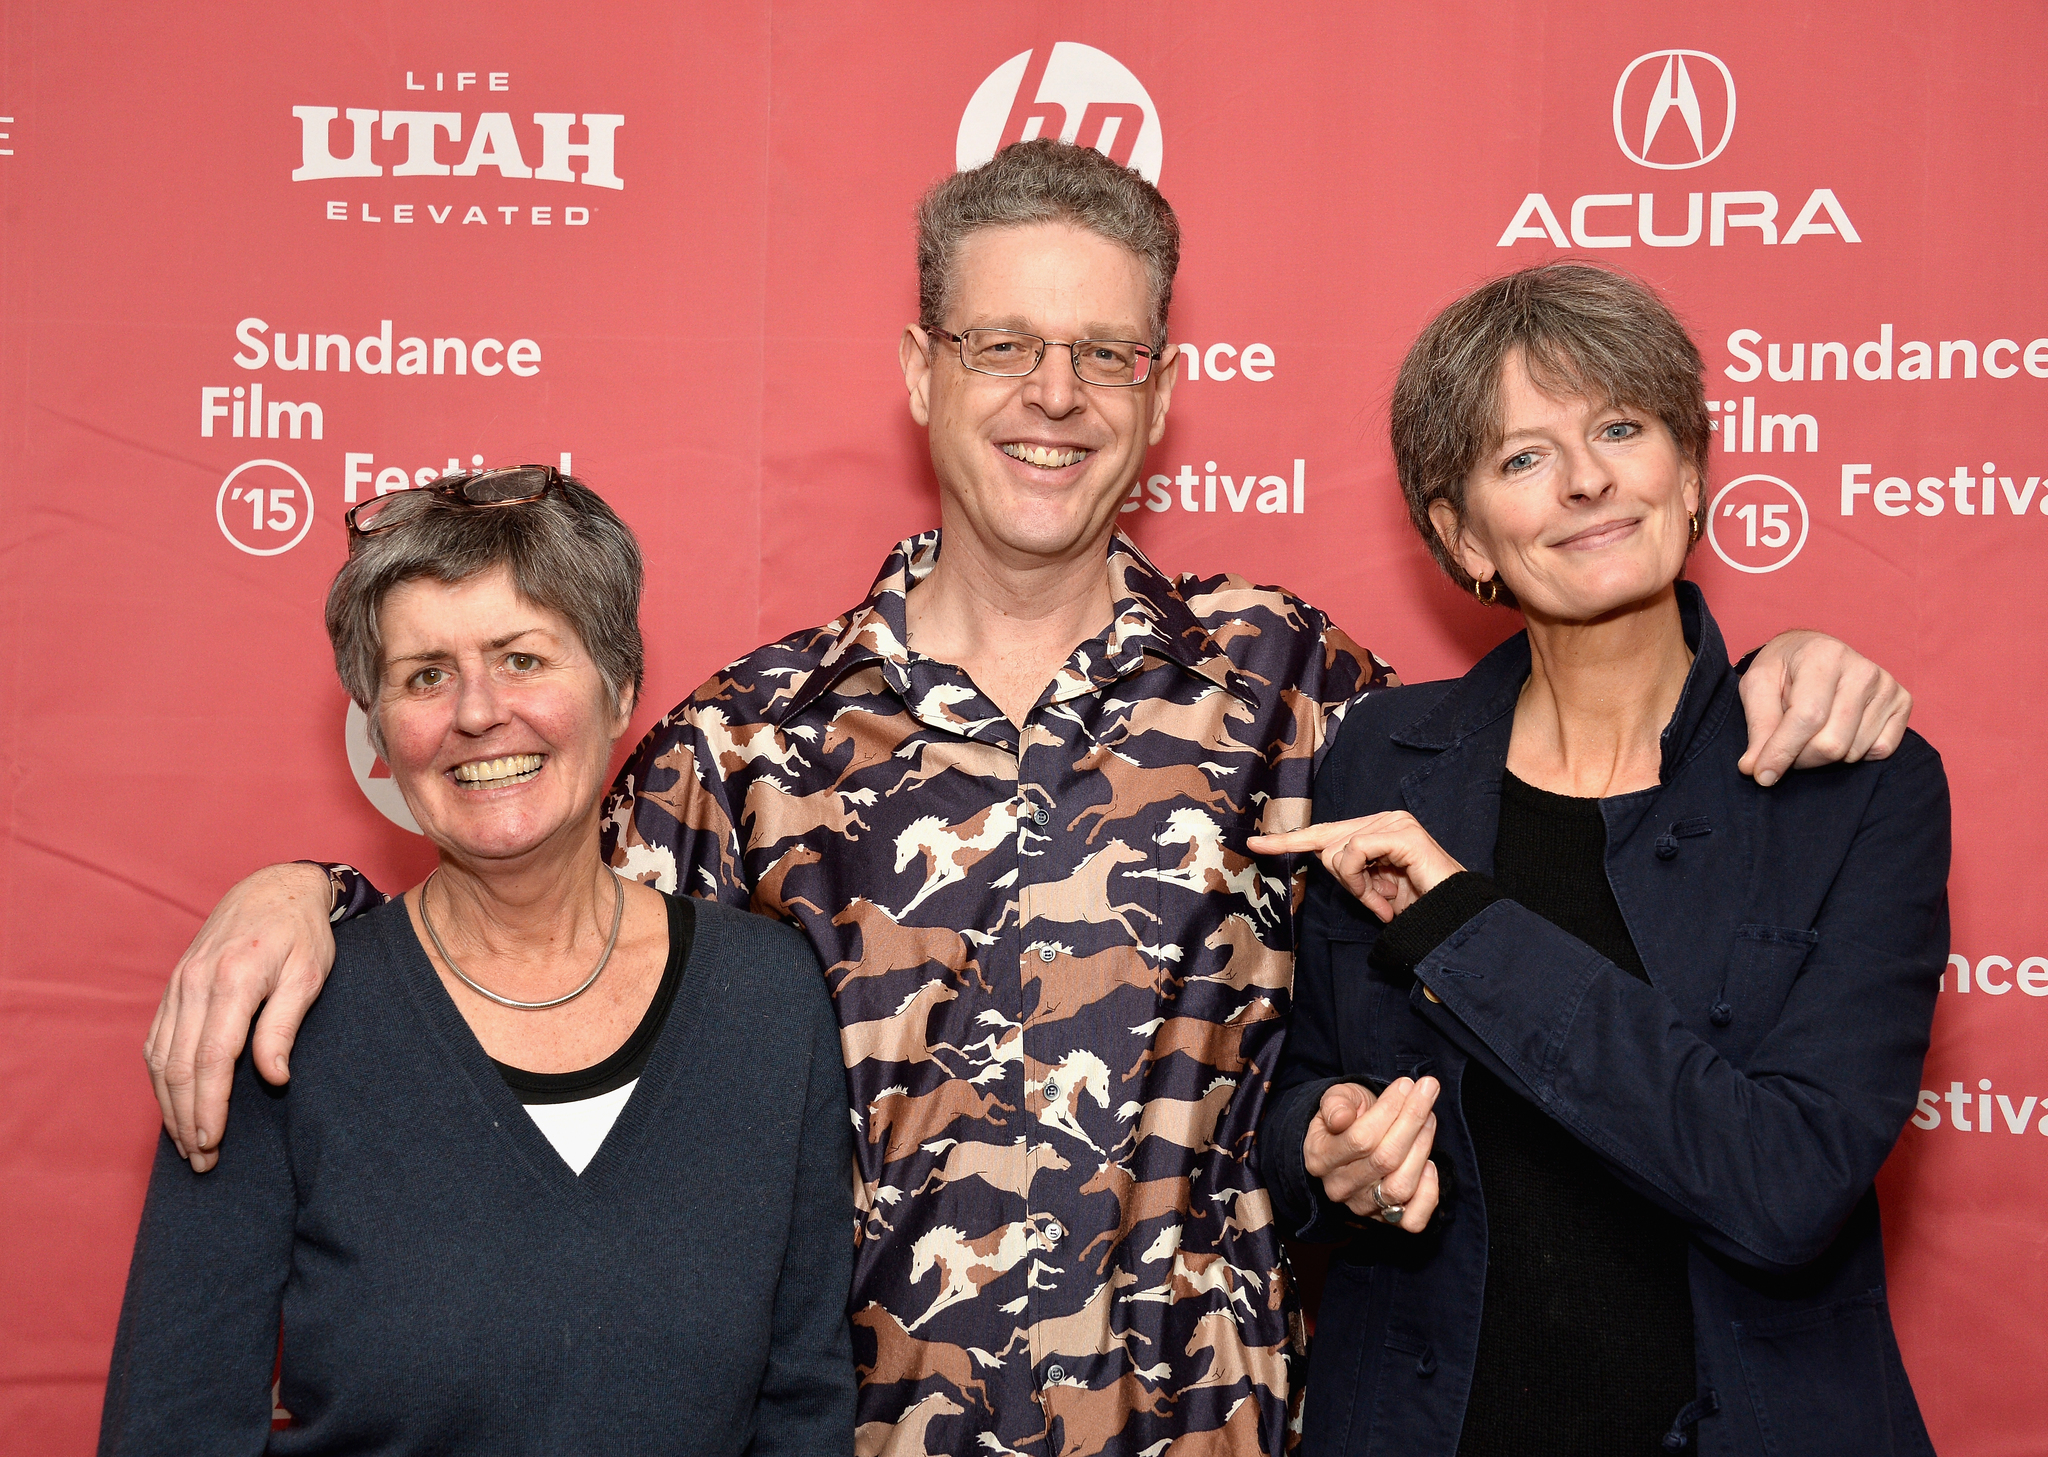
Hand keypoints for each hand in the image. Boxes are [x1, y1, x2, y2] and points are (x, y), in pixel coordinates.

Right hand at [145, 863, 336, 1170]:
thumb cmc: (302, 934)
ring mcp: (178, 985)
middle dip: (187, 1119)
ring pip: (161, 1059)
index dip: (209, 1107)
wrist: (274, 888)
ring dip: (170, 1106)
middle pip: (179, 1067)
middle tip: (201, 1159)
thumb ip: (286, 1026)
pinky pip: (156, 1040)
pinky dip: (160, 1078)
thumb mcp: (310, 975)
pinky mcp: (173, 987)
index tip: (213, 1143)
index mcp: (233, 981)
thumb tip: (274, 1078)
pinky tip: (172, 1105)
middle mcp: (195, 984)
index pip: (211, 1059)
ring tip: (187, 1144)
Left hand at [1249, 811, 1463, 921]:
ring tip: (1385, 899)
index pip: (1325, 831)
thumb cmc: (1417, 904)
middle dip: (1343, 879)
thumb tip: (1325, 859)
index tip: (1254, 843)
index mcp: (1376, 828)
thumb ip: (1349, 872)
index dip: (1289, 840)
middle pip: (1327, 843)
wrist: (1452, 915)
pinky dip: (1361, 881)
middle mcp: (1384, 818)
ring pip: (1337, 850)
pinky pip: (1353, 853)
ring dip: (1356, 885)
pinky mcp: (1400, 832)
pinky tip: (1384, 895)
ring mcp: (1393, 822)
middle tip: (1376, 898)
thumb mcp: (1373, 889)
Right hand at [1303, 1078, 1440, 1231]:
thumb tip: (1342, 1117)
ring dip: (1423, 1148)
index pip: (1360, 1138)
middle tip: (1427, 1091)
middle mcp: (1340, 1188)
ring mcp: (1364, 1208)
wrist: (1350, 1144)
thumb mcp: (1336, 1100)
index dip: (1389, 1110)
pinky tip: (1432, 1165)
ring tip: (1430, 1118)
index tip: (1406, 1085)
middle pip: (1385, 1159)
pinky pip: (1413, 1220)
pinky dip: (1429, 1194)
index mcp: (1320, 1158)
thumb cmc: (1347, 1117)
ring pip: (1401, 1186)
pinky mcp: (1387, 1222)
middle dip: (1412, 1120)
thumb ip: (1336, 1103)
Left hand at [1739, 630, 1910, 785]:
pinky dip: (1853, 753)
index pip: (1807, 718)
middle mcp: (1862, 669)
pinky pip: (1880, 750)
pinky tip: (1839, 731)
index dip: (1782, 752)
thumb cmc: (1782, 670)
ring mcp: (1887, 686)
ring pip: (1853, 751)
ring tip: (1810, 733)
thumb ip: (1758, 727)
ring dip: (1823, 756)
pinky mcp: (1902, 702)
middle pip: (1831, 743)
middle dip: (1800, 758)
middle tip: (1785, 748)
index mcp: (1823, 656)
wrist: (1812, 651)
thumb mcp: (1758, 687)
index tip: (1762, 776)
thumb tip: (1755, 768)